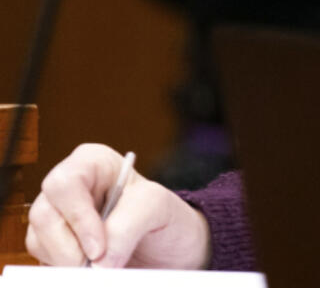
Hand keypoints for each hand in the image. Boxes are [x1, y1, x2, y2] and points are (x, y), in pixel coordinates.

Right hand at [26, 144, 210, 268]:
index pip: (66, 184)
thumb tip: (99, 260)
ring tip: (101, 268)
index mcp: (92, 163)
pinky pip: (43, 259)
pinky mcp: (52, 244)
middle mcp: (69, 187)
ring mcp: (57, 216)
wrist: (168, 249)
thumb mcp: (158, 207)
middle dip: (69, 248)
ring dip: (67, 262)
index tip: (98, 249)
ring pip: (38, 240)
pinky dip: (63, 269)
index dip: (77, 218)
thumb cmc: (163, 216)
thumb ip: (129, 224)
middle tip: (97, 268)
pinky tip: (89, 270)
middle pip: (44, 214)